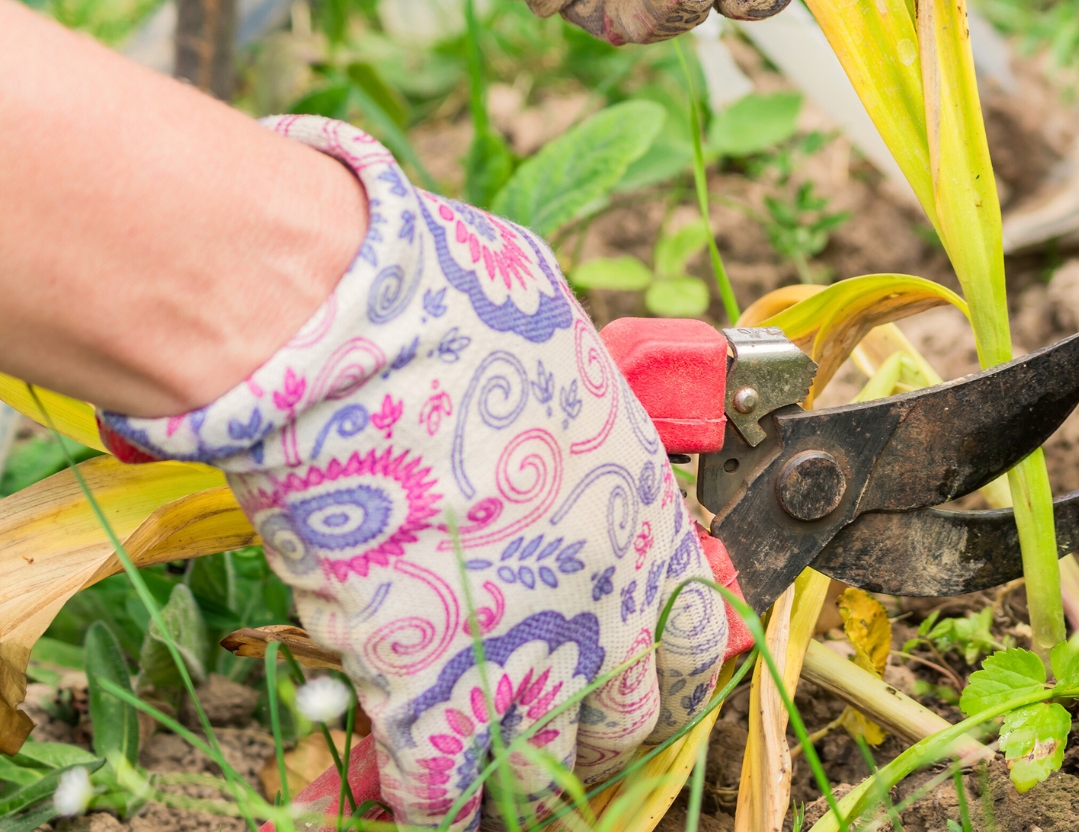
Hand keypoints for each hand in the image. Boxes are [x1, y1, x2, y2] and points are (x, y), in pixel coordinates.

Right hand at [98, 117, 730, 828]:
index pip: (701, 640)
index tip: (642, 669)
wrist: (360, 336)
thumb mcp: (570, 365)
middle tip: (555, 717)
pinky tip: (408, 788)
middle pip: (630, 717)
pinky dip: (429, 800)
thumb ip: (588, 426)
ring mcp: (525, 657)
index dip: (669, 665)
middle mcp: (607, 603)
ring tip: (489, 766)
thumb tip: (566, 424)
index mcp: (648, 521)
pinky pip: (442, 789)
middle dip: (595, 726)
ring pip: (545, 771)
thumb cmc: (461, 313)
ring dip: (518, 775)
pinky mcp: (429, 690)